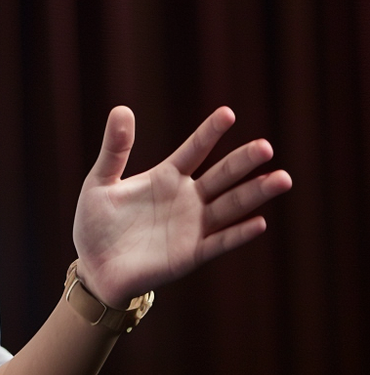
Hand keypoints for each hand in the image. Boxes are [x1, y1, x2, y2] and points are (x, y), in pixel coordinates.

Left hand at [73, 106, 291, 308]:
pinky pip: (219, 242)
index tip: (227, 113)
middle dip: (242, 161)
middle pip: (220, 176)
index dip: (209, 132)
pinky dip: (238, 233)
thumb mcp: (100, 180)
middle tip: (265, 146)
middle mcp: (185, 198)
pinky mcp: (190, 255)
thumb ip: (115, 148)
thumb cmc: (96, 222)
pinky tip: (259, 222)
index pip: (193, 150)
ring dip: (254, 194)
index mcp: (165, 177)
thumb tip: (122, 108)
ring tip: (281, 178)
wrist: (93, 266)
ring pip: (229, 206)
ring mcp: (191, 226)